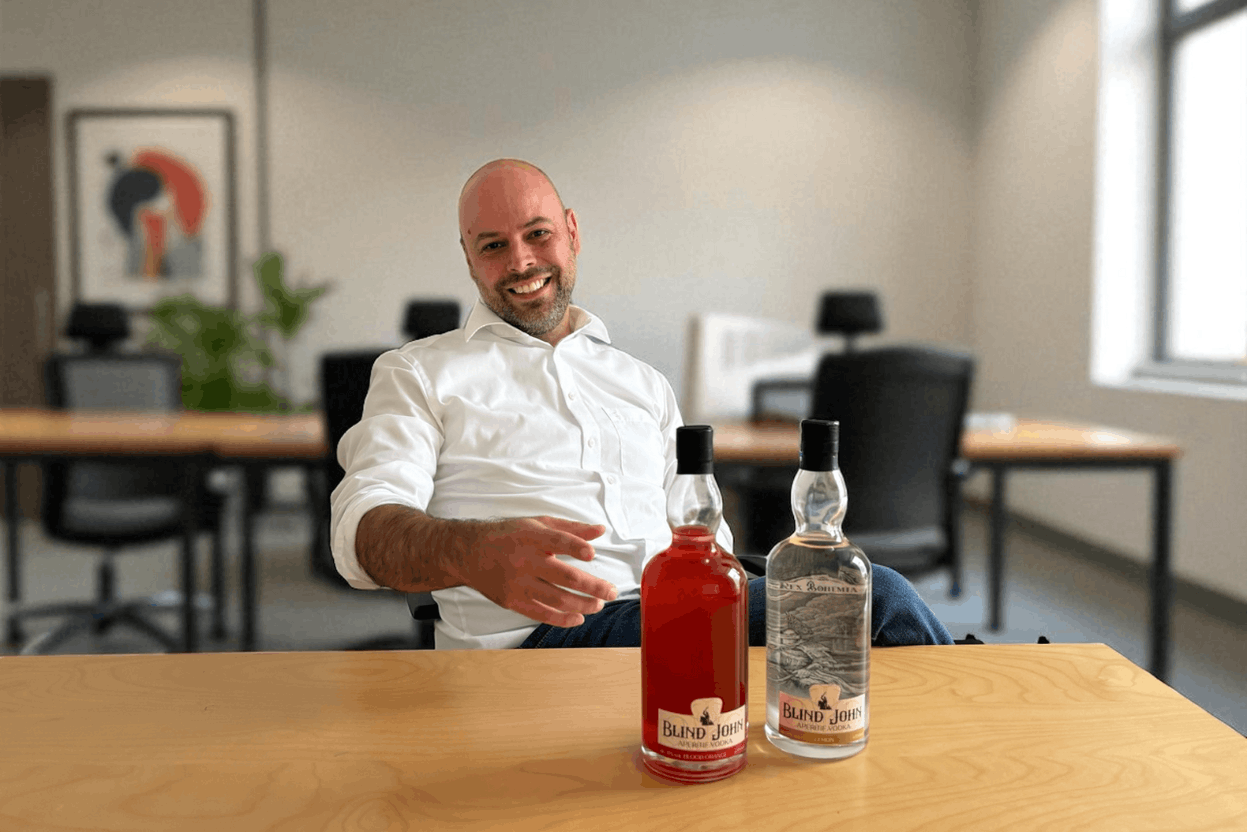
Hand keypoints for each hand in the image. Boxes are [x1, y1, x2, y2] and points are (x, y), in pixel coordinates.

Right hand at [463, 516, 615, 627]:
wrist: (470, 553)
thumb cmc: (509, 536)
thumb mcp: (538, 524)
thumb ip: (571, 529)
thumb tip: (600, 530)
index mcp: (532, 537)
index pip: (558, 541)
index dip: (576, 547)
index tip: (592, 554)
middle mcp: (525, 561)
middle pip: (565, 577)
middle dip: (593, 586)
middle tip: (612, 591)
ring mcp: (518, 583)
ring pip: (557, 599)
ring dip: (583, 604)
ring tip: (598, 604)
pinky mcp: (512, 601)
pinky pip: (542, 614)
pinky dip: (563, 619)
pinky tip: (579, 617)